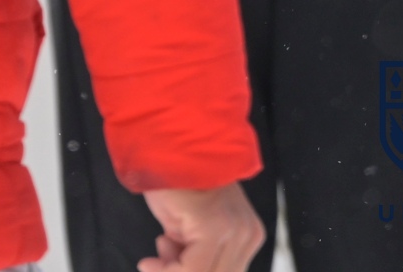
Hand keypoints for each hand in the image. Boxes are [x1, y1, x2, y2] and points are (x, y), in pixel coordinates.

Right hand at [139, 184, 265, 271]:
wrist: (165, 144)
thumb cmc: (172, 179)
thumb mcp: (188, 225)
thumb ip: (196, 252)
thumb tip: (179, 270)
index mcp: (249, 233)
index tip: (157, 263)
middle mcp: (248, 233)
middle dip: (179, 271)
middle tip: (156, 257)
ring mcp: (235, 230)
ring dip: (172, 270)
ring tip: (160, 246)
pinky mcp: (214, 227)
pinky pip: (192, 269)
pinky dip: (168, 269)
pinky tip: (152, 256)